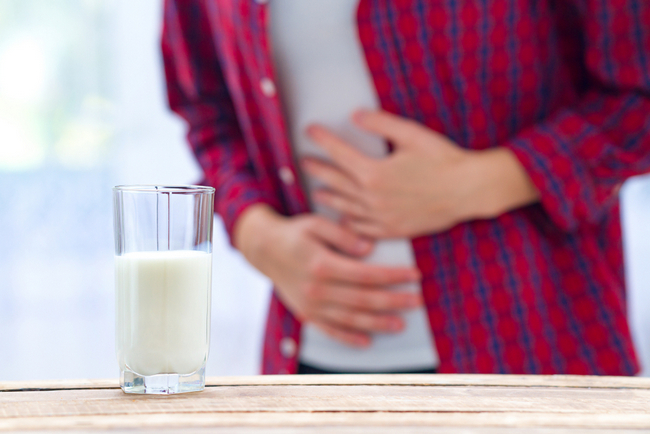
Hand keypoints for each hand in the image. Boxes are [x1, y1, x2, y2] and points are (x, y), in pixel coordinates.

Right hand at [234, 204, 422, 346]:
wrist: (263, 250)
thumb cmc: (294, 233)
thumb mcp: (316, 223)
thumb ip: (343, 235)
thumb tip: (369, 248)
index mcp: (322, 264)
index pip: (366, 274)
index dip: (393, 276)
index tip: (414, 275)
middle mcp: (317, 289)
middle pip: (363, 299)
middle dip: (393, 301)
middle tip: (417, 301)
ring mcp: (311, 305)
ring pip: (350, 319)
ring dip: (378, 323)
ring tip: (401, 324)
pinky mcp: (306, 314)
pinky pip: (330, 330)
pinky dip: (348, 338)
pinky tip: (367, 341)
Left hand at [303, 110, 539, 238]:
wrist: (470, 190)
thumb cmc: (444, 159)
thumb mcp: (412, 134)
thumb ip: (380, 124)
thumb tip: (355, 115)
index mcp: (374, 172)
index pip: (339, 152)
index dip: (323, 140)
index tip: (310, 130)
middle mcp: (372, 198)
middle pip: (337, 181)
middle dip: (318, 169)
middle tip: (304, 161)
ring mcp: (382, 217)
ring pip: (346, 207)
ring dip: (329, 197)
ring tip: (317, 192)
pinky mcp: (394, 229)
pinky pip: (364, 229)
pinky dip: (350, 223)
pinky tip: (344, 219)